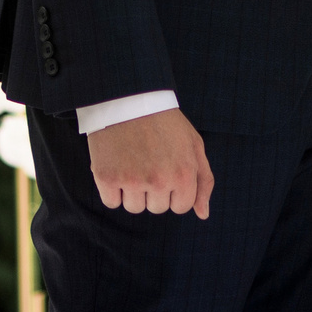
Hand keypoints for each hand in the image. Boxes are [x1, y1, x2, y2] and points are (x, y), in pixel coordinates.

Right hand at [86, 108, 214, 218]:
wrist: (129, 97)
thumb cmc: (165, 121)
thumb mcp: (194, 144)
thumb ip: (204, 181)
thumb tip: (203, 214)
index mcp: (183, 175)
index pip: (181, 207)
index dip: (175, 190)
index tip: (167, 169)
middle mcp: (159, 181)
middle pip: (157, 208)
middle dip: (155, 190)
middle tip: (148, 161)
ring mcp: (132, 180)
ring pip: (134, 208)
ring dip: (133, 191)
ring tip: (132, 162)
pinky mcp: (107, 177)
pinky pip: (111, 202)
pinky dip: (112, 189)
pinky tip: (116, 166)